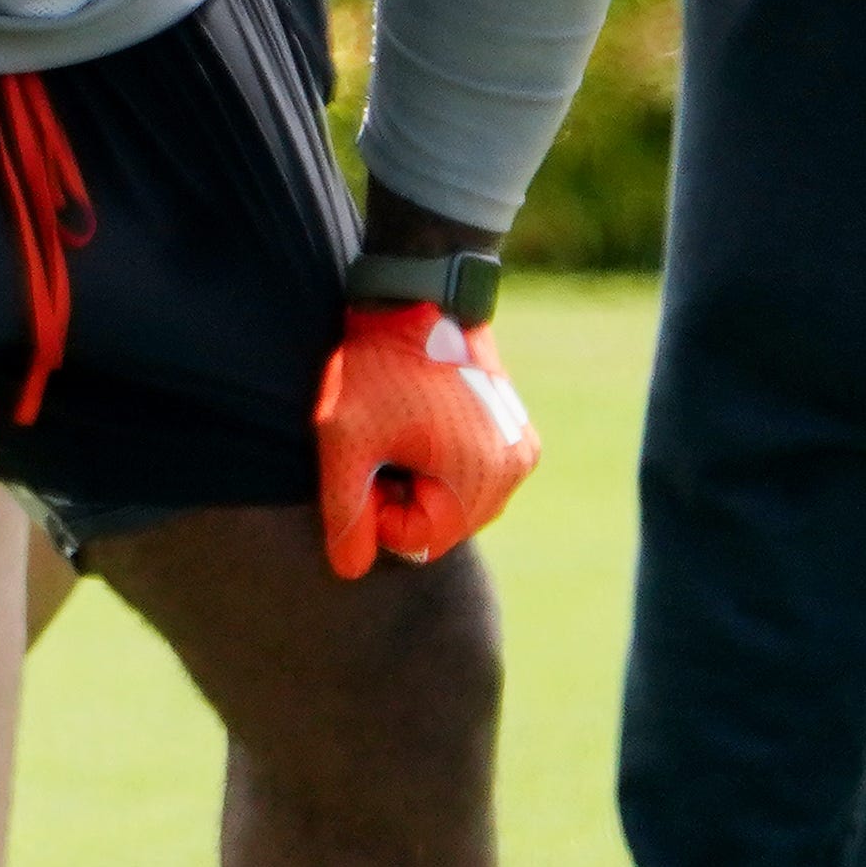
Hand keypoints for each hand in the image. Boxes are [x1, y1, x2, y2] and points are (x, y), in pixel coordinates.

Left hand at [314, 303, 539, 576]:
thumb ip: (345, 510)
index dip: (376, 510)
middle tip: (377, 441)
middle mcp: (514, 471)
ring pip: (456, 498)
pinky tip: (419, 419)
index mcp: (481, 480)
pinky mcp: (515, 428)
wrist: (418, 294)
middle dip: (401, 494)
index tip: (362, 462)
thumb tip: (350, 572)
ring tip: (398, 427)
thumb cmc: (377, 365)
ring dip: (420, 477)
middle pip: (441, 522)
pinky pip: (473, 471)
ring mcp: (520, 448)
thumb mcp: (345, 437)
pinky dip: (442, 459)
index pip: (418, 541)